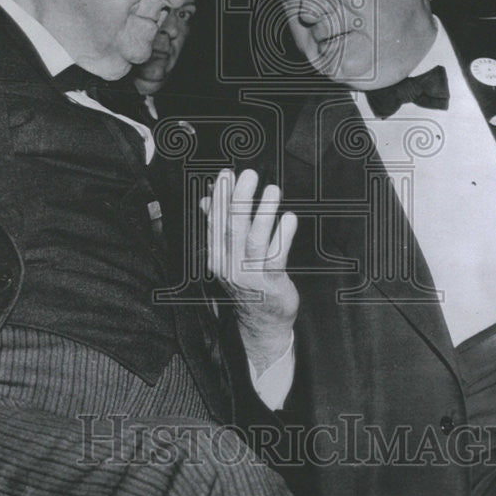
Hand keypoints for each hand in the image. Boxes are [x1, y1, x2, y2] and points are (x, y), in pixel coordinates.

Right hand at [200, 169, 297, 374]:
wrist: (261, 322)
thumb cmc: (248, 280)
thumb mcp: (228, 254)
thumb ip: (218, 225)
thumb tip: (206, 198)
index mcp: (216, 255)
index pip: (215, 221)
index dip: (220, 197)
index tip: (226, 173)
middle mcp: (229, 265)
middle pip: (232, 228)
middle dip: (239, 199)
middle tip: (249, 174)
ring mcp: (249, 275)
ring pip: (254, 240)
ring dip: (263, 213)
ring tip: (273, 190)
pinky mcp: (270, 283)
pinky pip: (276, 257)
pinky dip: (283, 236)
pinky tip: (290, 218)